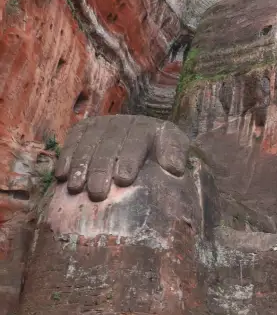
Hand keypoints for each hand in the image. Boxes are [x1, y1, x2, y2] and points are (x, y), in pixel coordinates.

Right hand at [54, 115, 189, 201]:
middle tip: (96, 192)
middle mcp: (124, 122)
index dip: (129, 158)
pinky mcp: (85, 128)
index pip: (137, 140)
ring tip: (76, 187)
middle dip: (102, 168)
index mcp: (148, 127)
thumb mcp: (176, 152)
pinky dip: (67, 157)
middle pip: (110, 143)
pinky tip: (62, 175)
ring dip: (81, 165)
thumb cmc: (162, 155)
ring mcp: (103, 124)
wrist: (148, 146)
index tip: (123, 180)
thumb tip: (174, 167)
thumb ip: (176, 156)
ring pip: (89, 142)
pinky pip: (73, 139)